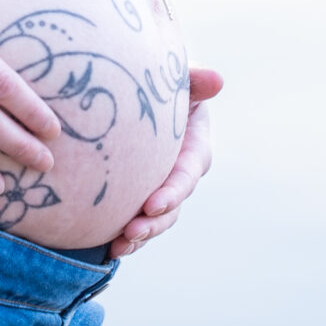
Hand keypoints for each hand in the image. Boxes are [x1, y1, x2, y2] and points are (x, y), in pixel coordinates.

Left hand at [109, 66, 222, 257]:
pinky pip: (139, 220)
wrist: (132, 89)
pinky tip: (109, 248)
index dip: (173, 191)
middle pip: (174, 203)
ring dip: (142, 235)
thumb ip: (194, 79)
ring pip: (158, 218)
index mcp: (194, 143)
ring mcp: (162, 184)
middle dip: (155, 222)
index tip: (152, 204)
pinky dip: (127, 237)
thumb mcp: (178, 76)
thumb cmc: (159, 80)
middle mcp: (181, 169)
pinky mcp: (142, 193)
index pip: (188, 171)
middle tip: (131, 232)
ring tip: (119, 246)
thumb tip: (215, 79)